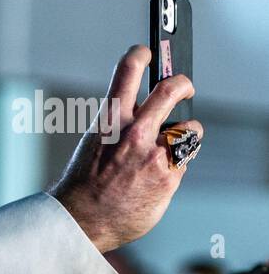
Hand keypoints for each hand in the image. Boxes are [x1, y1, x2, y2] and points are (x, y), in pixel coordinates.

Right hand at [50, 45, 199, 252]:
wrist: (82, 221)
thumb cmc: (84, 186)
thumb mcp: (94, 145)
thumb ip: (120, 125)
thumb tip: (145, 110)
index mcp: (109, 121)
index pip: (127, 72)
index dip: (139, 55)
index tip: (146, 52)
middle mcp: (134, 133)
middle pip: (172, 89)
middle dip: (183, 83)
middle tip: (184, 87)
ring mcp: (154, 155)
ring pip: (190, 128)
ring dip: (184, 134)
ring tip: (171, 145)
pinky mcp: (169, 176)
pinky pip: (186, 159)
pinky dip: (177, 163)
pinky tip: (161, 172)